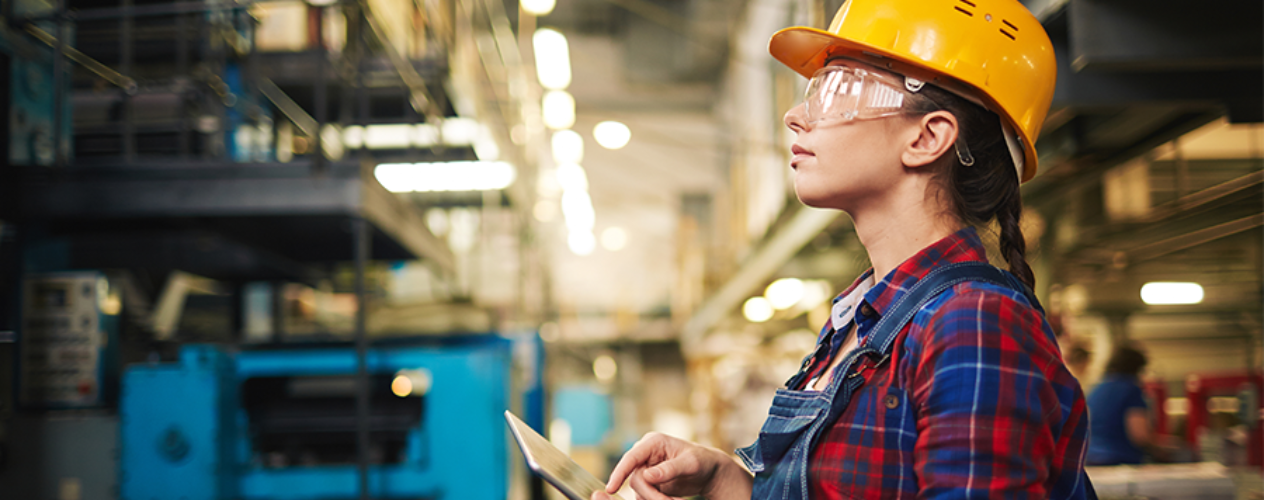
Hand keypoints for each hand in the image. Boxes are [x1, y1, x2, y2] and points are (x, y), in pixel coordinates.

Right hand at [595, 432, 750, 499]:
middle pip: (635, 479)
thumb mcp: (690, 464)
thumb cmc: (702, 461)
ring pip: (639, 490)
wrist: (708, 471)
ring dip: (656, 499)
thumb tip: (648, 476)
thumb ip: (670, 469)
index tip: (611, 488)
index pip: (630, 458)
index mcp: (653, 442)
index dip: (619, 473)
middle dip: (652, 494)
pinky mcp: (649, 482)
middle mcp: (645, 454)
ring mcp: (646, 469)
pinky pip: (645, 496)